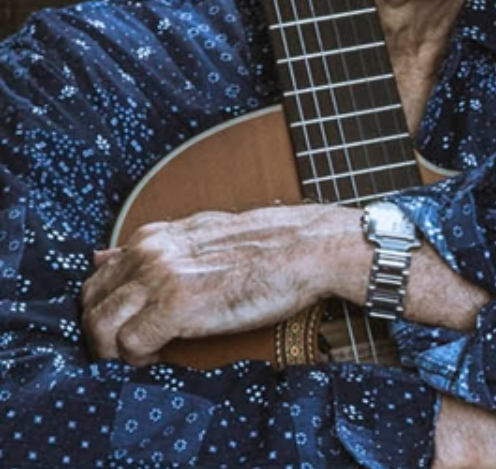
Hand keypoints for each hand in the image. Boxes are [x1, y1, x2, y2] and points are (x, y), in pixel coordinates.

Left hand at [83, 204, 362, 364]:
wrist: (308, 248)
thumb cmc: (269, 245)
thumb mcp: (202, 233)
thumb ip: (153, 247)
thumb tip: (102, 256)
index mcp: (154, 237)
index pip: (98, 277)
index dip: (106, 307)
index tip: (126, 324)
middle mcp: (149, 254)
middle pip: (91, 303)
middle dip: (100, 332)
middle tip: (125, 348)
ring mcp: (161, 279)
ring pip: (100, 325)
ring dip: (112, 350)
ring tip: (140, 355)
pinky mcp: (178, 307)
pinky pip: (130, 344)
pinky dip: (139, 358)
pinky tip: (161, 355)